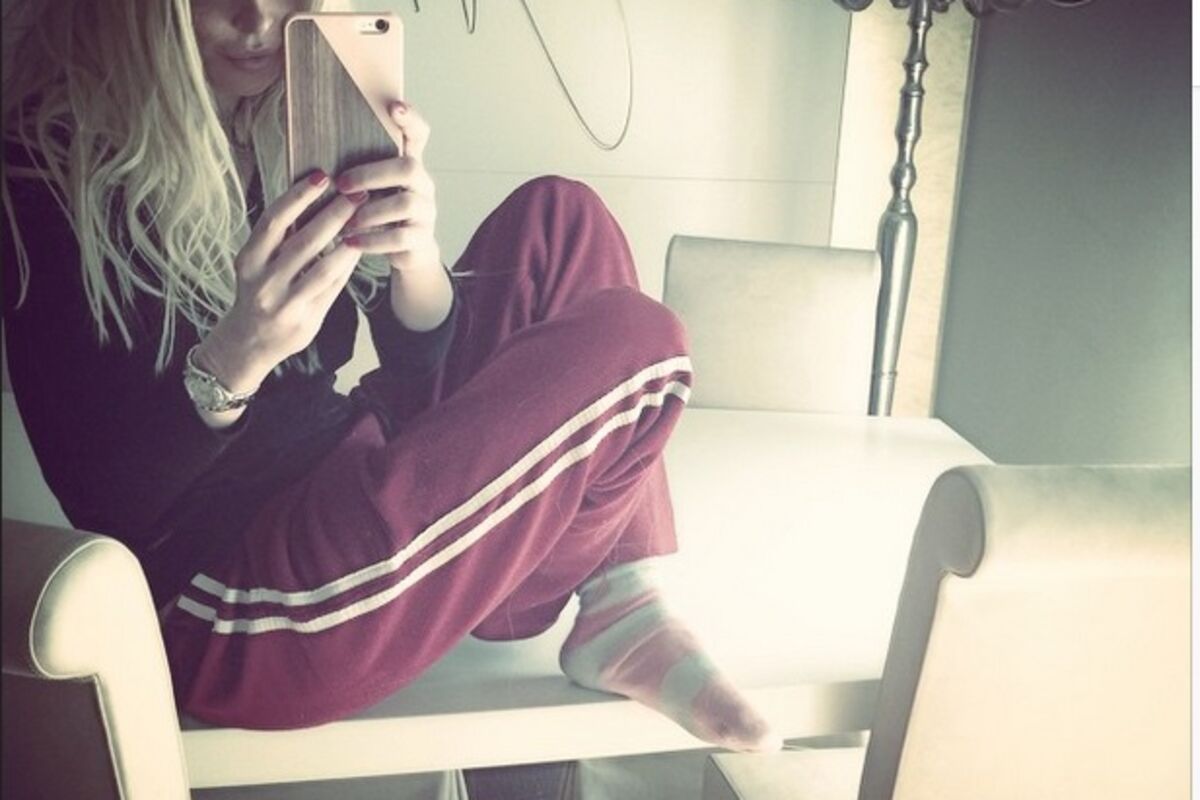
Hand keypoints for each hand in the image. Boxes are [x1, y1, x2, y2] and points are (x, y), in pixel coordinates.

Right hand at [196, 172, 365, 393]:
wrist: (249, 342)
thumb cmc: (258, 291)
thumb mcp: (257, 262)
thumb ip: (280, 238)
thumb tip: (313, 198)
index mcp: (249, 259)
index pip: (274, 221)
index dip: (298, 196)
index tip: (321, 176)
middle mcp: (263, 280)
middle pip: (303, 241)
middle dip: (333, 215)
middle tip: (357, 194)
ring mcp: (284, 302)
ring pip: (322, 267)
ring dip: (346, 240)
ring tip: (364, 219)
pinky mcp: (305, 319)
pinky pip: (332, 287)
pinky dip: (346, 266)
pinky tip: (359, 248)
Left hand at [334, 101, 440, 277]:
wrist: (407, 253)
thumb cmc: (379, 213)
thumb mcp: (371, 188)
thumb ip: (356, 168)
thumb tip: (314, 148)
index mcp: (410, 165)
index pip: (419, 133)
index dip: (410, 119)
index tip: (394, 107)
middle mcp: (423, 185)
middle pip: (408, 168)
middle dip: (372, 175)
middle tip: (342, 185)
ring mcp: (426, 212)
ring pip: (405, 204)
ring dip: (370, 212)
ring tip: (345, 222)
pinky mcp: (422, 239)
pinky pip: (400, 237)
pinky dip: (371, 241)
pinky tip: (350, 242)